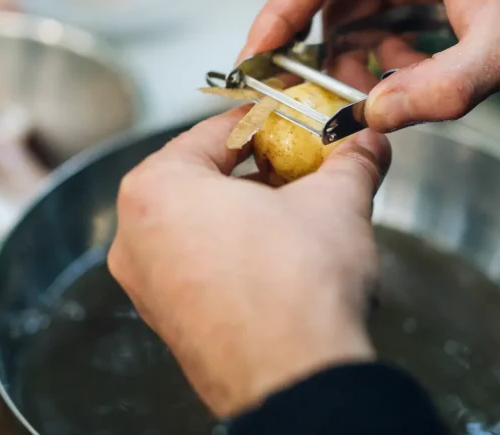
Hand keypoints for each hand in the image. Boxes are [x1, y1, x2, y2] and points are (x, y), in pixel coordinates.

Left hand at [108, 108, 389, 416]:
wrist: (297, 381)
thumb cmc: (296, 292)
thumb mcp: (336, 201)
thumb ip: (350, 158)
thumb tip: (364, 141)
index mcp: (155, 189)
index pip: (217, 130)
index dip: (270, 119)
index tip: (297, 117)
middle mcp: (135, 236)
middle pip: (205, 177)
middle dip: (261, 167)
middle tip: (306, 161)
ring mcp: (147, 285)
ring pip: (202, 222)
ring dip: (252, 209)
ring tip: (303, 207)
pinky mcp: (170, 322)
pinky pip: (201, 264)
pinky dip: (238, 250)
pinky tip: (285, 254)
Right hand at [240, 0, 499, 131]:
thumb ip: (440, 88)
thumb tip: (369, 117)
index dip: (280, 11)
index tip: (254, 55)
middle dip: (296, 30)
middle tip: (276, 80)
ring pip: (343, 2)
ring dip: (341, 51)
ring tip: (358, 92)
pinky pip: (372, 17)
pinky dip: (372, 52)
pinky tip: (400, 76)